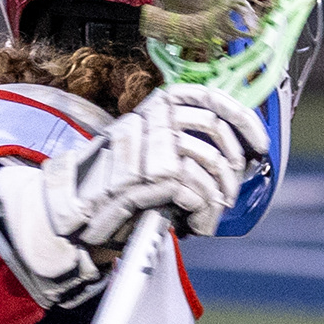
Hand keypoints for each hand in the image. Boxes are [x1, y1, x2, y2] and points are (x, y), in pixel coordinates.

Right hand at [0, 89, 269, 305]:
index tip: (259, 145)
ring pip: (206, 164)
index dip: (241, 118)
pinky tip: (195, 226)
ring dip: (217, 197)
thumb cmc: (109, 193)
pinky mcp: (142, 178)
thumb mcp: (145, 157)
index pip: (205, 96)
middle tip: (229, 195)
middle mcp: (146, 120)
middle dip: (231, 169)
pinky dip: (202, 212)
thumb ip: (179, 146)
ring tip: (208, 215)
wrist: (64, 217)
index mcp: (150, 108)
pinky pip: (192, 190)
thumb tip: (233, 155)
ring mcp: (143, 148)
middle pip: (213, 132)